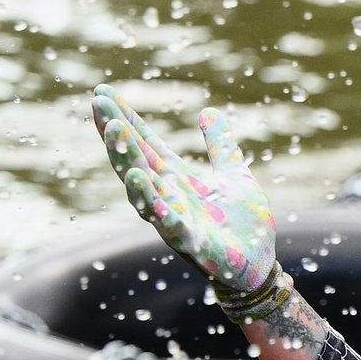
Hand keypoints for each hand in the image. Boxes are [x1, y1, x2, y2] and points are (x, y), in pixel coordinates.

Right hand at [90, 85, 289, 321]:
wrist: (259, 266)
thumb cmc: (243, 224)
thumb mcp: (235, 175)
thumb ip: (221, 145)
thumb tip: (209, 111)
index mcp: (176, 179)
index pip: (145, 143)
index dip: (125, 119)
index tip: (102, 93)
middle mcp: (168, 198)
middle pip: (136, 163)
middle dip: (117, 137)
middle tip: (100, 107)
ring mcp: (177, 221)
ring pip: (144, 192)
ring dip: (128, 164)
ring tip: (116, 135)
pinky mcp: (194, 244)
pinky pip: (170, 224)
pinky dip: (156, 206)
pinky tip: (141, 183)